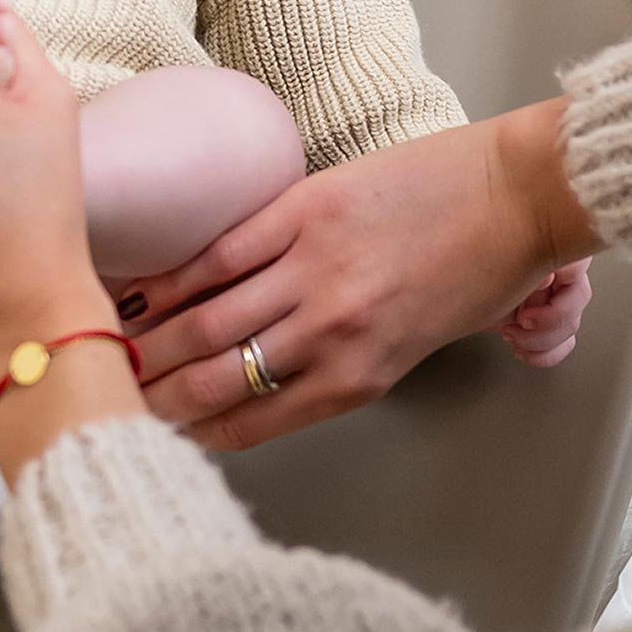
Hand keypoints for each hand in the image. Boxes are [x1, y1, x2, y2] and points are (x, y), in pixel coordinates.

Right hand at [118, 99, 600, 452]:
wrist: (519, 194)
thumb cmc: (481, 270)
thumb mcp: (414, 345)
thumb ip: (341, 366)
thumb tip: (268, 379)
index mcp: (360, 375)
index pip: (252, 422)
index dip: (193, 435)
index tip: (156, 436)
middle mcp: (330, 332)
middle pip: (216, 378)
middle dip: (156, 397)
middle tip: (113, 399)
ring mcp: (314, 270)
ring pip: (206, 320)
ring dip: (150, 342)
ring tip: (112, 350)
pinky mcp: (305, 212)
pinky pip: (220, 254)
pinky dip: (173, 278)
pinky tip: (141, 292)